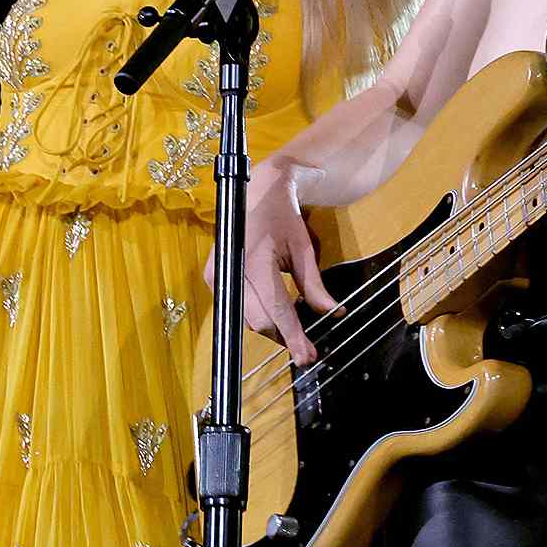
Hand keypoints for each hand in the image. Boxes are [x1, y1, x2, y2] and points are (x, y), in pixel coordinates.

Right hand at [203, 159, 337, 365]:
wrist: (257, 190)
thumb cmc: (282, 216)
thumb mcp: (303, 248)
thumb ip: (314, 284)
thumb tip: (332, 313)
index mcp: (255, 261)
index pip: (276, 309)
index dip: (293, 336)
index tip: (307, 356)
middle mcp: (231, 270)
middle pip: (259, 320)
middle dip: (283, 337)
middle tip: (307, 351)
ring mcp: (217, 274)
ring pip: (247, 317)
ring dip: (271, 328)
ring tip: (296, 335)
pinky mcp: (214, 276)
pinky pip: (238, 306)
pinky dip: (259, 314)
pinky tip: (277, 317)